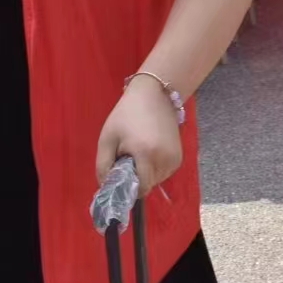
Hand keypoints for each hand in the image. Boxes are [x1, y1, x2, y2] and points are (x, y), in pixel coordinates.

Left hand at [95, 75, 182, 197]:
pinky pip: (164, 172)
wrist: (153, 94)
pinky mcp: (180, 156)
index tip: (120, 172)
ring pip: (157, 180)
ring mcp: (175, 158)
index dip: (127, 186)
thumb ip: (103, 166)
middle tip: (128, 156)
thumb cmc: (126, 114)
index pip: (140, 188)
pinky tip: (150, 150)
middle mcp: (165, 159)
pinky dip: (155, 168)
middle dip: (136, 177)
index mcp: (146, 154)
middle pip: (148, 185)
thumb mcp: (107, 138)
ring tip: (139, 151)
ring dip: (146, 173)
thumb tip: (106, 187)